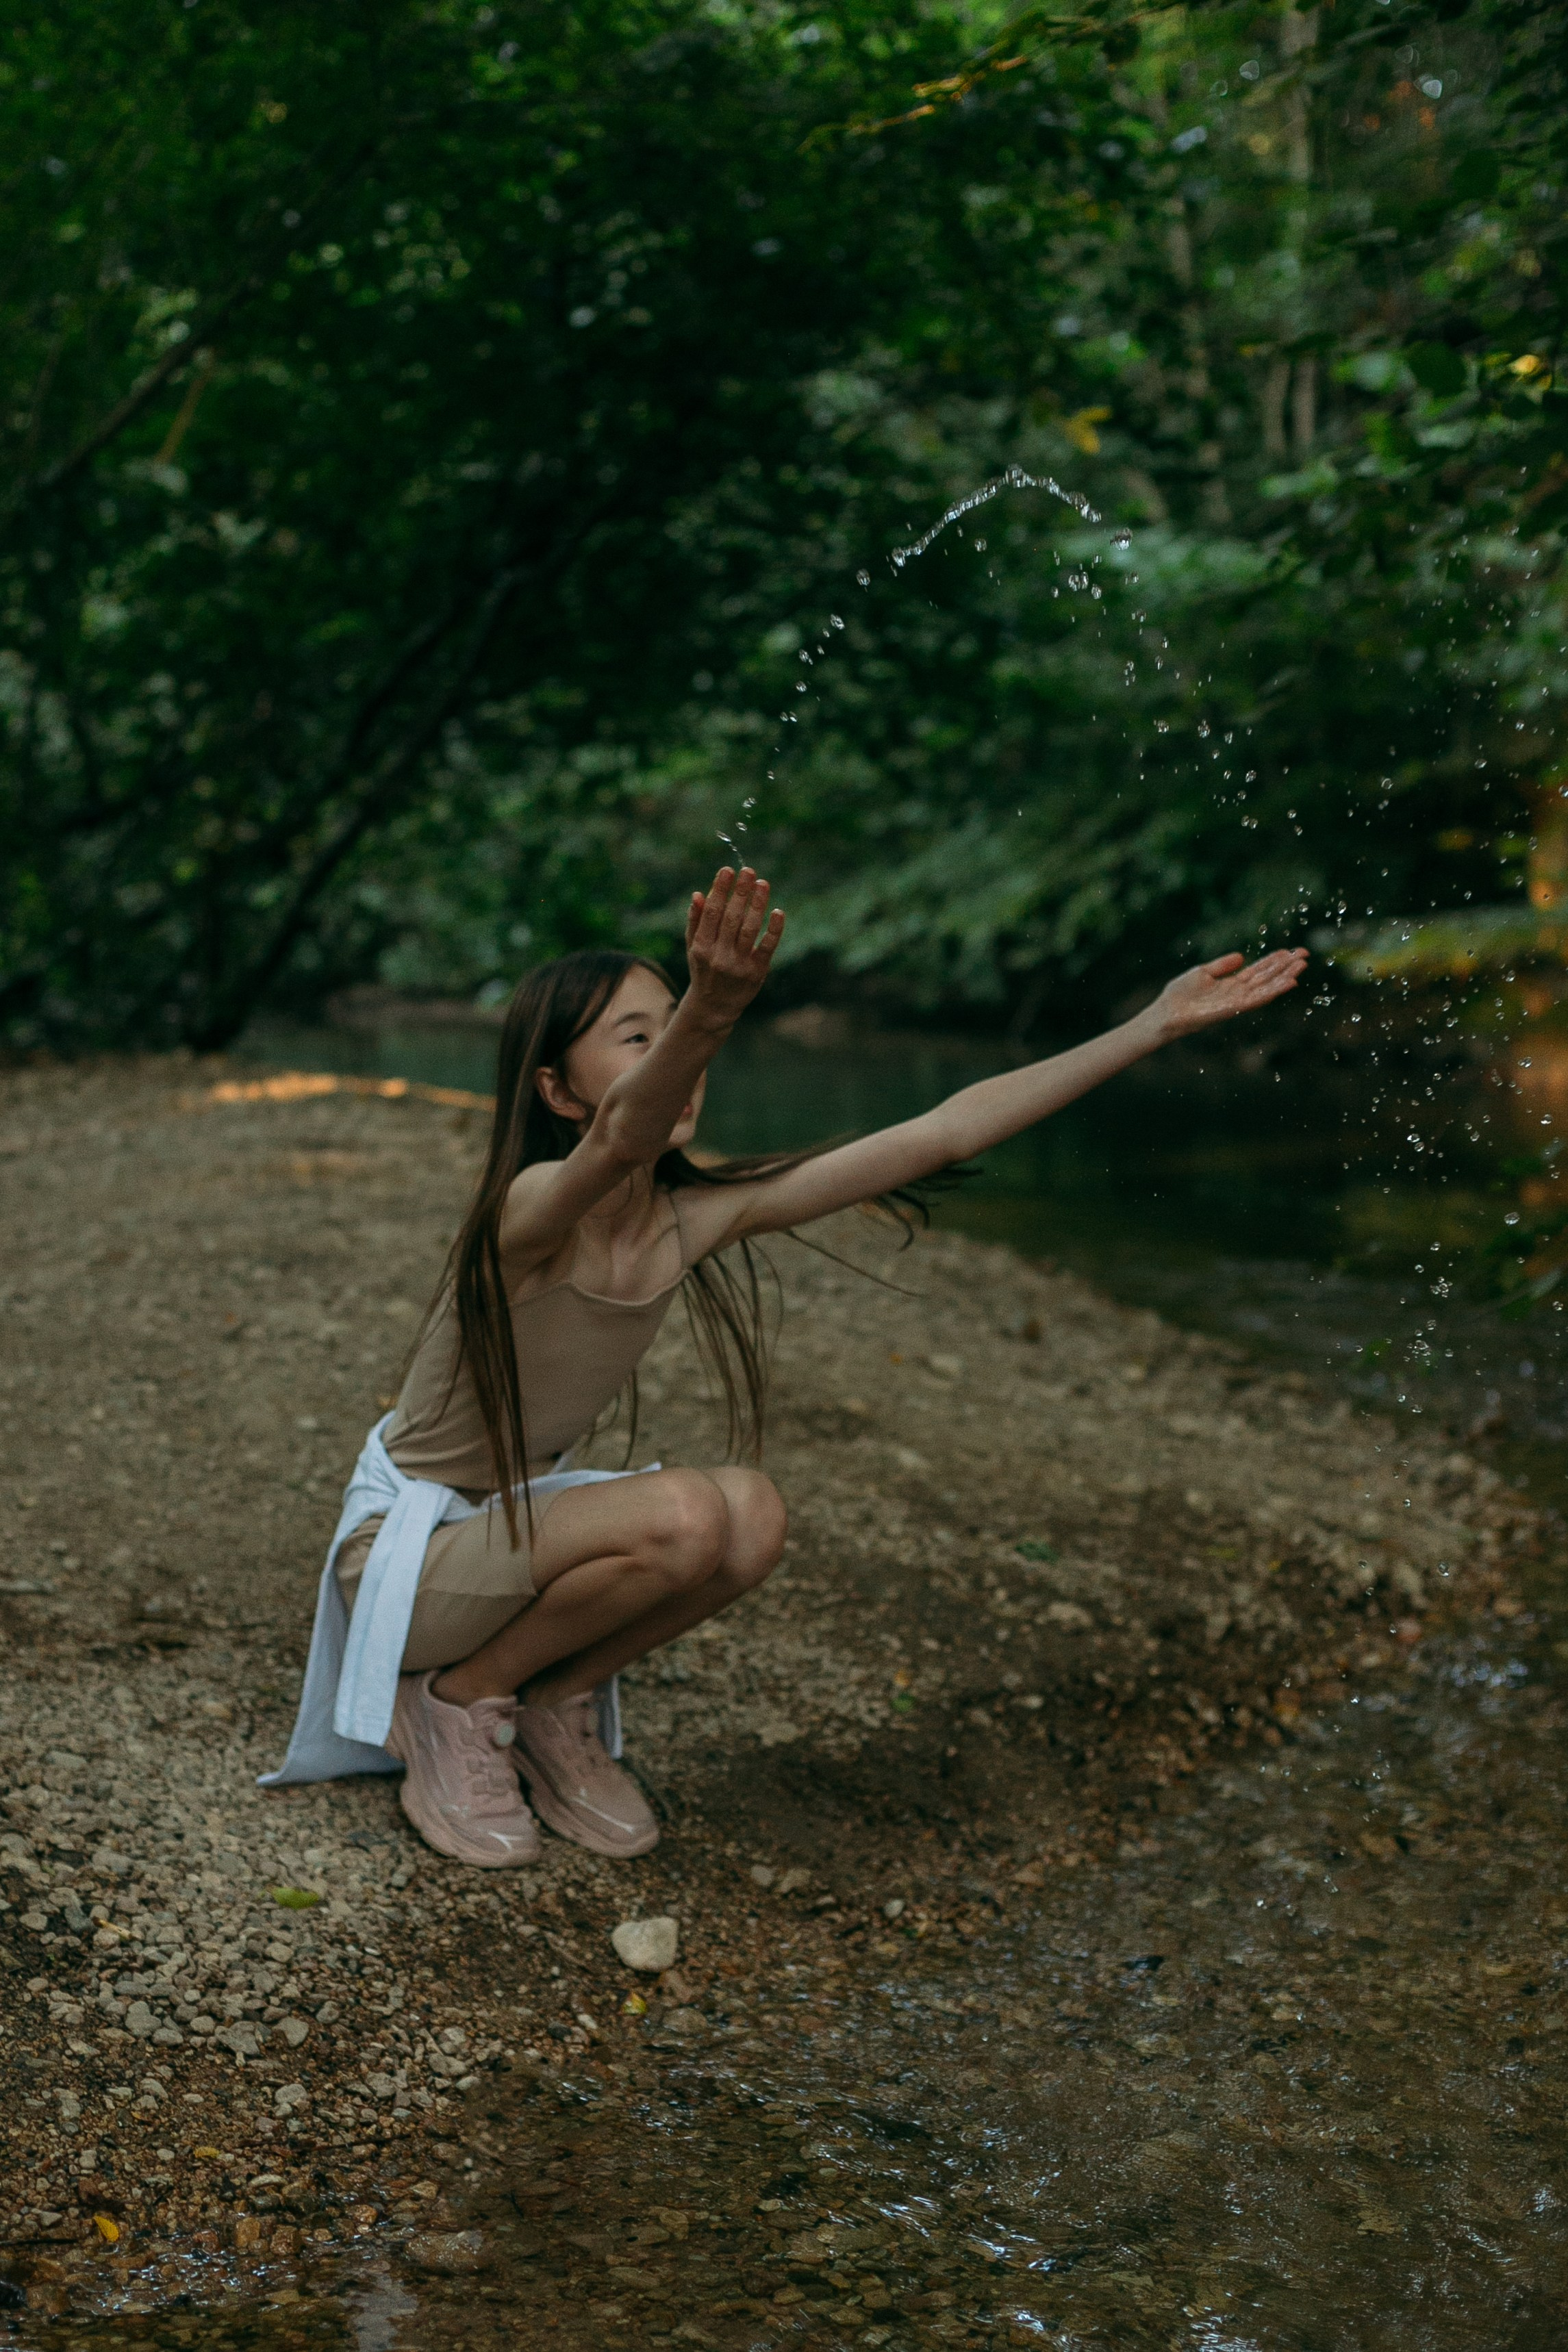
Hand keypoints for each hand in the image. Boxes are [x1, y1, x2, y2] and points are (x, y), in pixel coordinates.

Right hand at [684, 865, 784, 1023]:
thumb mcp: (693, 947)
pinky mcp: (756, 972)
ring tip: (763, 884)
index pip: (712, 912)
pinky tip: (778, 911)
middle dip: (741, 892)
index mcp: (701, 947)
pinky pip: (767, 947)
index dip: (720, 890)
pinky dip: (773, 929)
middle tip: (749, 871)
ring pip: (750, 929)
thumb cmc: (704, 969)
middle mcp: (719, 955)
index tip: (728, 870)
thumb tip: (697, 894)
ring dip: (757, 904)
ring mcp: (738, 965)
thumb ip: (695, 921)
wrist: (714, 1007)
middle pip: (731, 918)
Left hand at [1146, 946, 1307, 1040]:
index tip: (1290, 951)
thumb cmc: (1180, 994)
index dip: (1274, 961)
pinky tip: (1288, 983)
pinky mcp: (1233, 1009)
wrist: (1167, 1011)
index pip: (1258, 970)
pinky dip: (1273, 991)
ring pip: (1266, 988)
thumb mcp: (1203, 972)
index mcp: (1231, 983)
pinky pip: (1257, 999)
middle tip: (1304, 955)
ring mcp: (1237, 1002)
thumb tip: (1242, 956)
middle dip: (1285, 967)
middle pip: (1267, 978)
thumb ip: (1223, 965)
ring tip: (1302, 966)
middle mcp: (1238, 993)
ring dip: (1285, 978)